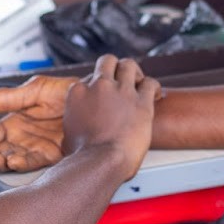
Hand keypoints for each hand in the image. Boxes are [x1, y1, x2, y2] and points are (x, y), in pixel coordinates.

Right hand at [0, 73, 76, 171]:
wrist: (97, 99)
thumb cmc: (67, 92)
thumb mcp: (34, 90)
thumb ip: (6, 97)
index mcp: (16, 122)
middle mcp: (24, 138)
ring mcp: (37, 149)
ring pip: (11, 160)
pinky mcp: (52, 156)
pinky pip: (33, 163)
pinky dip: (20, 164)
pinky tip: (12, 161)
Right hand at [62, 55, 159, 174]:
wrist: (101, 161)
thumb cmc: (84, 156)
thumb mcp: (68, 135)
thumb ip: (74, 124)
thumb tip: (75, 132)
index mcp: (78, 93)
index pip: (89, 78)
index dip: (98, 86)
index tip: (103, 95)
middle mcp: (99, 86)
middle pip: (108, 61)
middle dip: (115, 68)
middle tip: (121, 79)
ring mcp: (122, 92)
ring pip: (129, 65)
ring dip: (135, 73)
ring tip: (138, 83)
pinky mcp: (141, 102)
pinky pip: (150, 83)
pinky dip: (154, 87)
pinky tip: (155, 94)